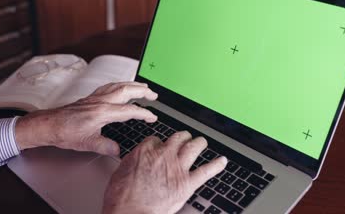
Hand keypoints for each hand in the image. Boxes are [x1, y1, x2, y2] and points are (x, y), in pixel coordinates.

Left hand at [15, 82, 157, 154]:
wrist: (49, 125)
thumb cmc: (65, 133)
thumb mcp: (88, 144)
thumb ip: (106, 147)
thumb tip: (119, 150)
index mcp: (103, 112)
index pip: (129, 111)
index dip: (144, 113)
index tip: (152, 117)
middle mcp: (100, 101)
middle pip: (127, 90)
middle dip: (143, 91)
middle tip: (154, 94)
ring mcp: (95, 97)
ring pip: (118, 85)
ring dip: (133, 84)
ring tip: (143, 86)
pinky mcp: (90, 97)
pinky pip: (109, 86)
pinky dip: (119, 84)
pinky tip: (121, 86)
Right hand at [103, 131, 226, 213]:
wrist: (131, 212)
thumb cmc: (122, 196)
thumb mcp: (121, 170)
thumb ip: (134, 161)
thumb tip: (137, 160)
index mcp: (147, 149)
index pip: (158, 140)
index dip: (160, 145)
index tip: (161, 148)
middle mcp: (164, 154)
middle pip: (178, 138)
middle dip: (182, 138)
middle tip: (185, 139)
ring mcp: (178, 167)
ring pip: (194, 147)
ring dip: (199, 143)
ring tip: (202, 142)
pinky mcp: (188, 183)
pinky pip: (207, 170)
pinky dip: (216, 165)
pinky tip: (222, 161)